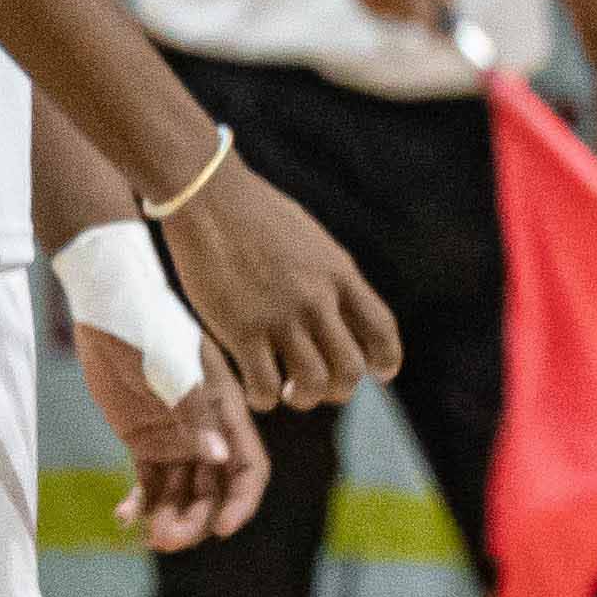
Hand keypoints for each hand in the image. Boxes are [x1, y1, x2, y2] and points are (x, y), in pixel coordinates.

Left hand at [71, 324, 271, 549]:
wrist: (109, 306)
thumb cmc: (148, 328)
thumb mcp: (171, 370)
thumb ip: (194, 415)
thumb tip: (219, 461)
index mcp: (226, 410)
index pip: (249, 466)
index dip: (242, 501)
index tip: (221, 529)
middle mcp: (207, 430)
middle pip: (214, 489)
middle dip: (197, 519)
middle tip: (167, 540)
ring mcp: (175, 437)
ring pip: (182, 492)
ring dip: (170, 518)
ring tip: (148, 537)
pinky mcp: (143, 440)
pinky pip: (149, 482)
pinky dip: (141, 504)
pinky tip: (124, 517)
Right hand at [156, 156, 400, 407]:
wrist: (209, 198)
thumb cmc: (255, 215)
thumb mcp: (311, 241)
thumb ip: (328, 276)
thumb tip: (338, 307)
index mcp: (339, 274)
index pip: (381, 328)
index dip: (386, 359)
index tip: (380, 373)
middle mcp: (317, 298)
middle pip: (349, 367)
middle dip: (338, 389)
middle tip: (316, 387)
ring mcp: (280, 315)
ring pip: (311, 383)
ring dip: (302, 398)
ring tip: (285, 391)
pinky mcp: (241, 329)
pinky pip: (263, 385)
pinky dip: (262, 399)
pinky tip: (254, 392)